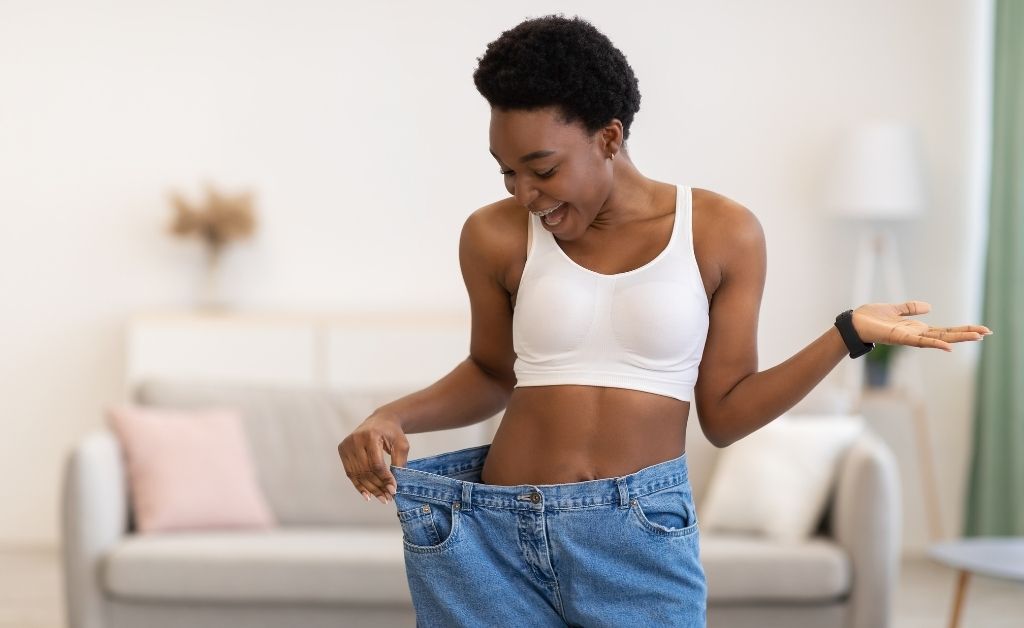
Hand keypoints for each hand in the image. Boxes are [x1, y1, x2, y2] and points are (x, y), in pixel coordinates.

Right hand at [338, 412, 408, 504]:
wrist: (380, 420)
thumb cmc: (392, 432)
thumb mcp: (401, 444)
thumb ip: (399, 462)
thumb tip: (394, 484)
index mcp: (370, 436)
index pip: (376, 464)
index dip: (385, 479)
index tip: (393, 490)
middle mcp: (355, 440)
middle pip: (366, 471)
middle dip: (378, 487)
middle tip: (388, 498)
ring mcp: (346, 445)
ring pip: (358, 474)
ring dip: (370, 489)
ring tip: (381, 498)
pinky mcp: (342, 450)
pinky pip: (350, 473)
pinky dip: (359, 485)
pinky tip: (368, 495)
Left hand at [851, 300, 991, 351]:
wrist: (853, 323)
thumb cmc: (870, 318)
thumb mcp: (894, 309)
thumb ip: (910, 308)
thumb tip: (929, 306)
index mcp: (915, 328)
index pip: (943, 329)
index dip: (961, 329)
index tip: (980, 329)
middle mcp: (915, 334)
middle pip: (946, 334)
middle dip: (966, 333)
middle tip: (988, 332)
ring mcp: (909, 337)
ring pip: (938, 338)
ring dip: (958, 337)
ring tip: (977, 336)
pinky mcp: (900, 338)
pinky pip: (920, 342)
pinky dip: (935, 344)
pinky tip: (948, 346)